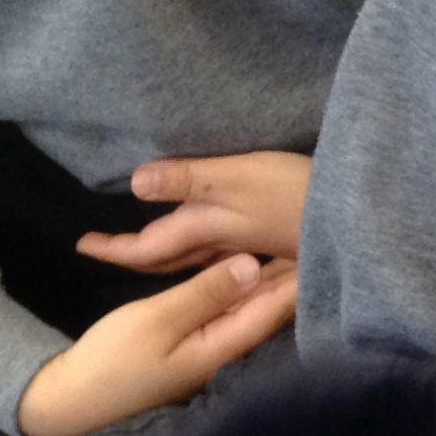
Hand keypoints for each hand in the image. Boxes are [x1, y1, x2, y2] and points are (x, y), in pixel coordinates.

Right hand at [15, 254, 296, 435]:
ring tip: (291, 236)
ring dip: (270, 274)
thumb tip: (252, 265)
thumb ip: (205, 292)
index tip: (319, 237)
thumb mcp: (158, 320)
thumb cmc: (114, 359)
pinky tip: (250, 262)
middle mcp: (228, 348)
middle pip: (270, 306)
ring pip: (251, 305)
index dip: (300, 272)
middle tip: (312, 228)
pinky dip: (241, 284)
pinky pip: (230, 308)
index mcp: (224, 345)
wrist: (76, 397)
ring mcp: (212, 348)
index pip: (275, 306)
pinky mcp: (196, 343)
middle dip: (292, 271)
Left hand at [76, 151, 311, 273]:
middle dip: (135, 252)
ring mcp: (246, 245)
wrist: (353, 217)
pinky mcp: (269, 240)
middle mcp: (219, 244)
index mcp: (205, 230)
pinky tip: (210, 237)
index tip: (82, 246)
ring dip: (167, 252)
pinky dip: (203, 248)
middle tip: (105, 247)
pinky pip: (221, 251)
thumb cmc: (293, 192)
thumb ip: (188, 179)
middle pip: (167, 256)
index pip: (147, 248)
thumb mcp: (237, 178)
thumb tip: (135, 184)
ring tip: (147, 242)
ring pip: (194, 256)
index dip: (115, 248)